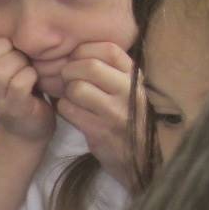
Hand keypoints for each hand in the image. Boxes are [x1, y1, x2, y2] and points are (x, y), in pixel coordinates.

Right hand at [0, 32, 55, 142]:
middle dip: (2, 50)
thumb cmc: (14, 88)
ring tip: (25, 67)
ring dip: (18, 62)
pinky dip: (30, 75)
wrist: (27, 128)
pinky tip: (33, 78)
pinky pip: (20, 84)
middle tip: (15, 56)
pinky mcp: (16, 110)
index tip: (0, 47)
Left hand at [56, 42, 138, 190]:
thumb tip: (78, 49)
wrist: (144, 159)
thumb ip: (113, 70)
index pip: (108, 49)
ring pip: (76, 88)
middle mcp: (128, 91)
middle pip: (88, 66)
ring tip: (71, 98)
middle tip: (67, 79)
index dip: (85, 50)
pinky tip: (72, 112)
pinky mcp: (99, 131)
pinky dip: (64, 108)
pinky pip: (69, 110)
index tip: (77, 59)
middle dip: (69, 70)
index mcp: (135, 77)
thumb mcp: (131, 90)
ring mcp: (114, 112)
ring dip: (66, 92)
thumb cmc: (131, 119)